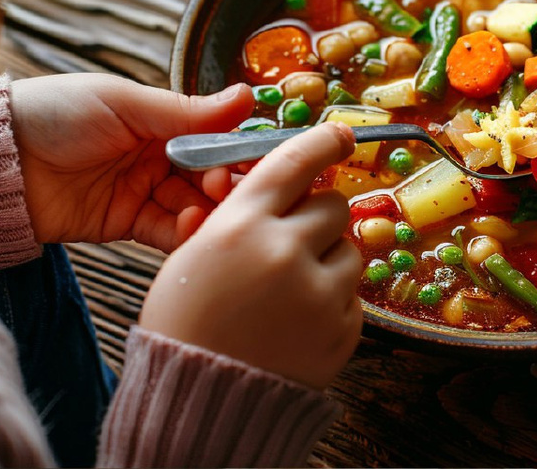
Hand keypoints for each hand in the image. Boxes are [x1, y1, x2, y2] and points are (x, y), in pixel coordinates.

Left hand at [8, 73, 254, 251]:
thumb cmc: (54, 113)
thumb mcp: (124, 103)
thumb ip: (187, 111)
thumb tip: (247, 96)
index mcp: (159, 119)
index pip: (213, 136)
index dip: (237, 148)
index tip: (261, 157)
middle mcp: (157, 155)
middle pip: (210, 175)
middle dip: (226, 183)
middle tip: (229, 186)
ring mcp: (142, 192)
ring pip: (195, 207)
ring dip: (210, 210)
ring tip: (212, 209)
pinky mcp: (125, 225)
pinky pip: (167, 233)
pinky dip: (185, 233)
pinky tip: (192, 224)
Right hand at [139, 122, 363, 389]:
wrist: (201, 401)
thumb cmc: (185, 324)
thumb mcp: (191, 257)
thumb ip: (233, 217)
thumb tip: (272, 187)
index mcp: (241, 225)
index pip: (294, 161)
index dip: (322, 142)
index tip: (342, 135)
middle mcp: (286, 250)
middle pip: (331, 204)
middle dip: (317, 215)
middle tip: (295, 239)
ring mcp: (319, 291)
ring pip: (348, 249)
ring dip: (327, 259)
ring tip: (291, 290)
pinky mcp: (343, 328)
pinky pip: (352, 294)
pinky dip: (332, 300)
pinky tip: (297, 320)